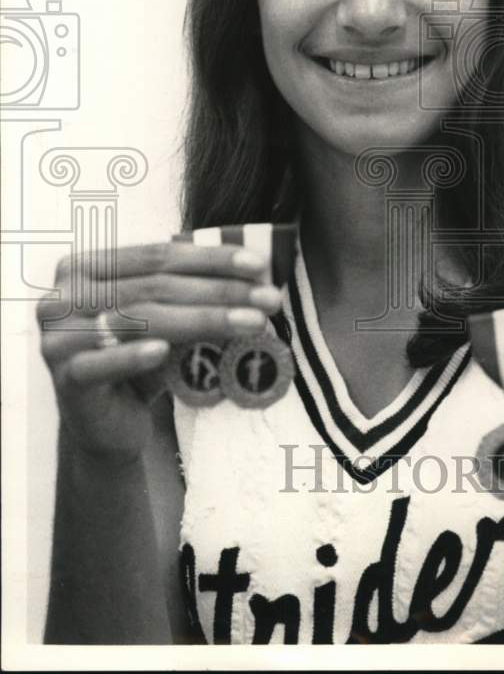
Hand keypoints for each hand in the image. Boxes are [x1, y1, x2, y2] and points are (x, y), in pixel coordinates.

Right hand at [38, 240, 283, 461]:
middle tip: (268, 299)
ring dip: (203, 319)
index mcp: (85, 267)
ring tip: (252, 323)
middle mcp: (63, 296)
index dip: (211, 258)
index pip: (158, 255)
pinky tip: (166, 352)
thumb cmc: (139, 360)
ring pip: (141, 319)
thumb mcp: (164, 319)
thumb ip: (190, 291)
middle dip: (220, 290)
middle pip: (155, 286)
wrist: (107, 423)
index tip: (260, 265)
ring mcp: (58, 337)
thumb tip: (257, 275)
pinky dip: (135, 356)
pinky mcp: (64, 378)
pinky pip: (103, 362)